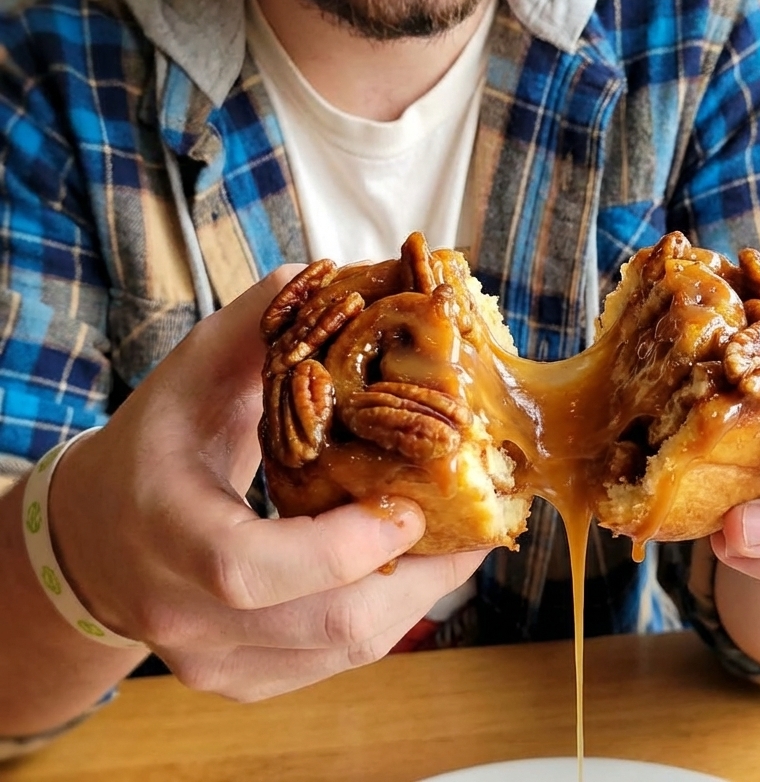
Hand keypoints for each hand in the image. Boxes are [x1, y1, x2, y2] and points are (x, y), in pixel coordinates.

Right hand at [47, 269, 485, 700]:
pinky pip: (334, 660)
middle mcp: (186, 615)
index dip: (343, 546)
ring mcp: (215, 659)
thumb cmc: (153, 445)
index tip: (410, 505)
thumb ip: (258, 321)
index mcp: (168, 533)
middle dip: (419, 576)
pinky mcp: (242, 678)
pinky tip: (414, 571)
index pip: (251, 568)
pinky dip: (388, 618)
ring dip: (418, 597)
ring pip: (343, 650)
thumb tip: (326, 273)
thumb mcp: (193, 372)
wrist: (98, 538)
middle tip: (470, 521)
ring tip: (461, 540)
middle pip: (325, 624)